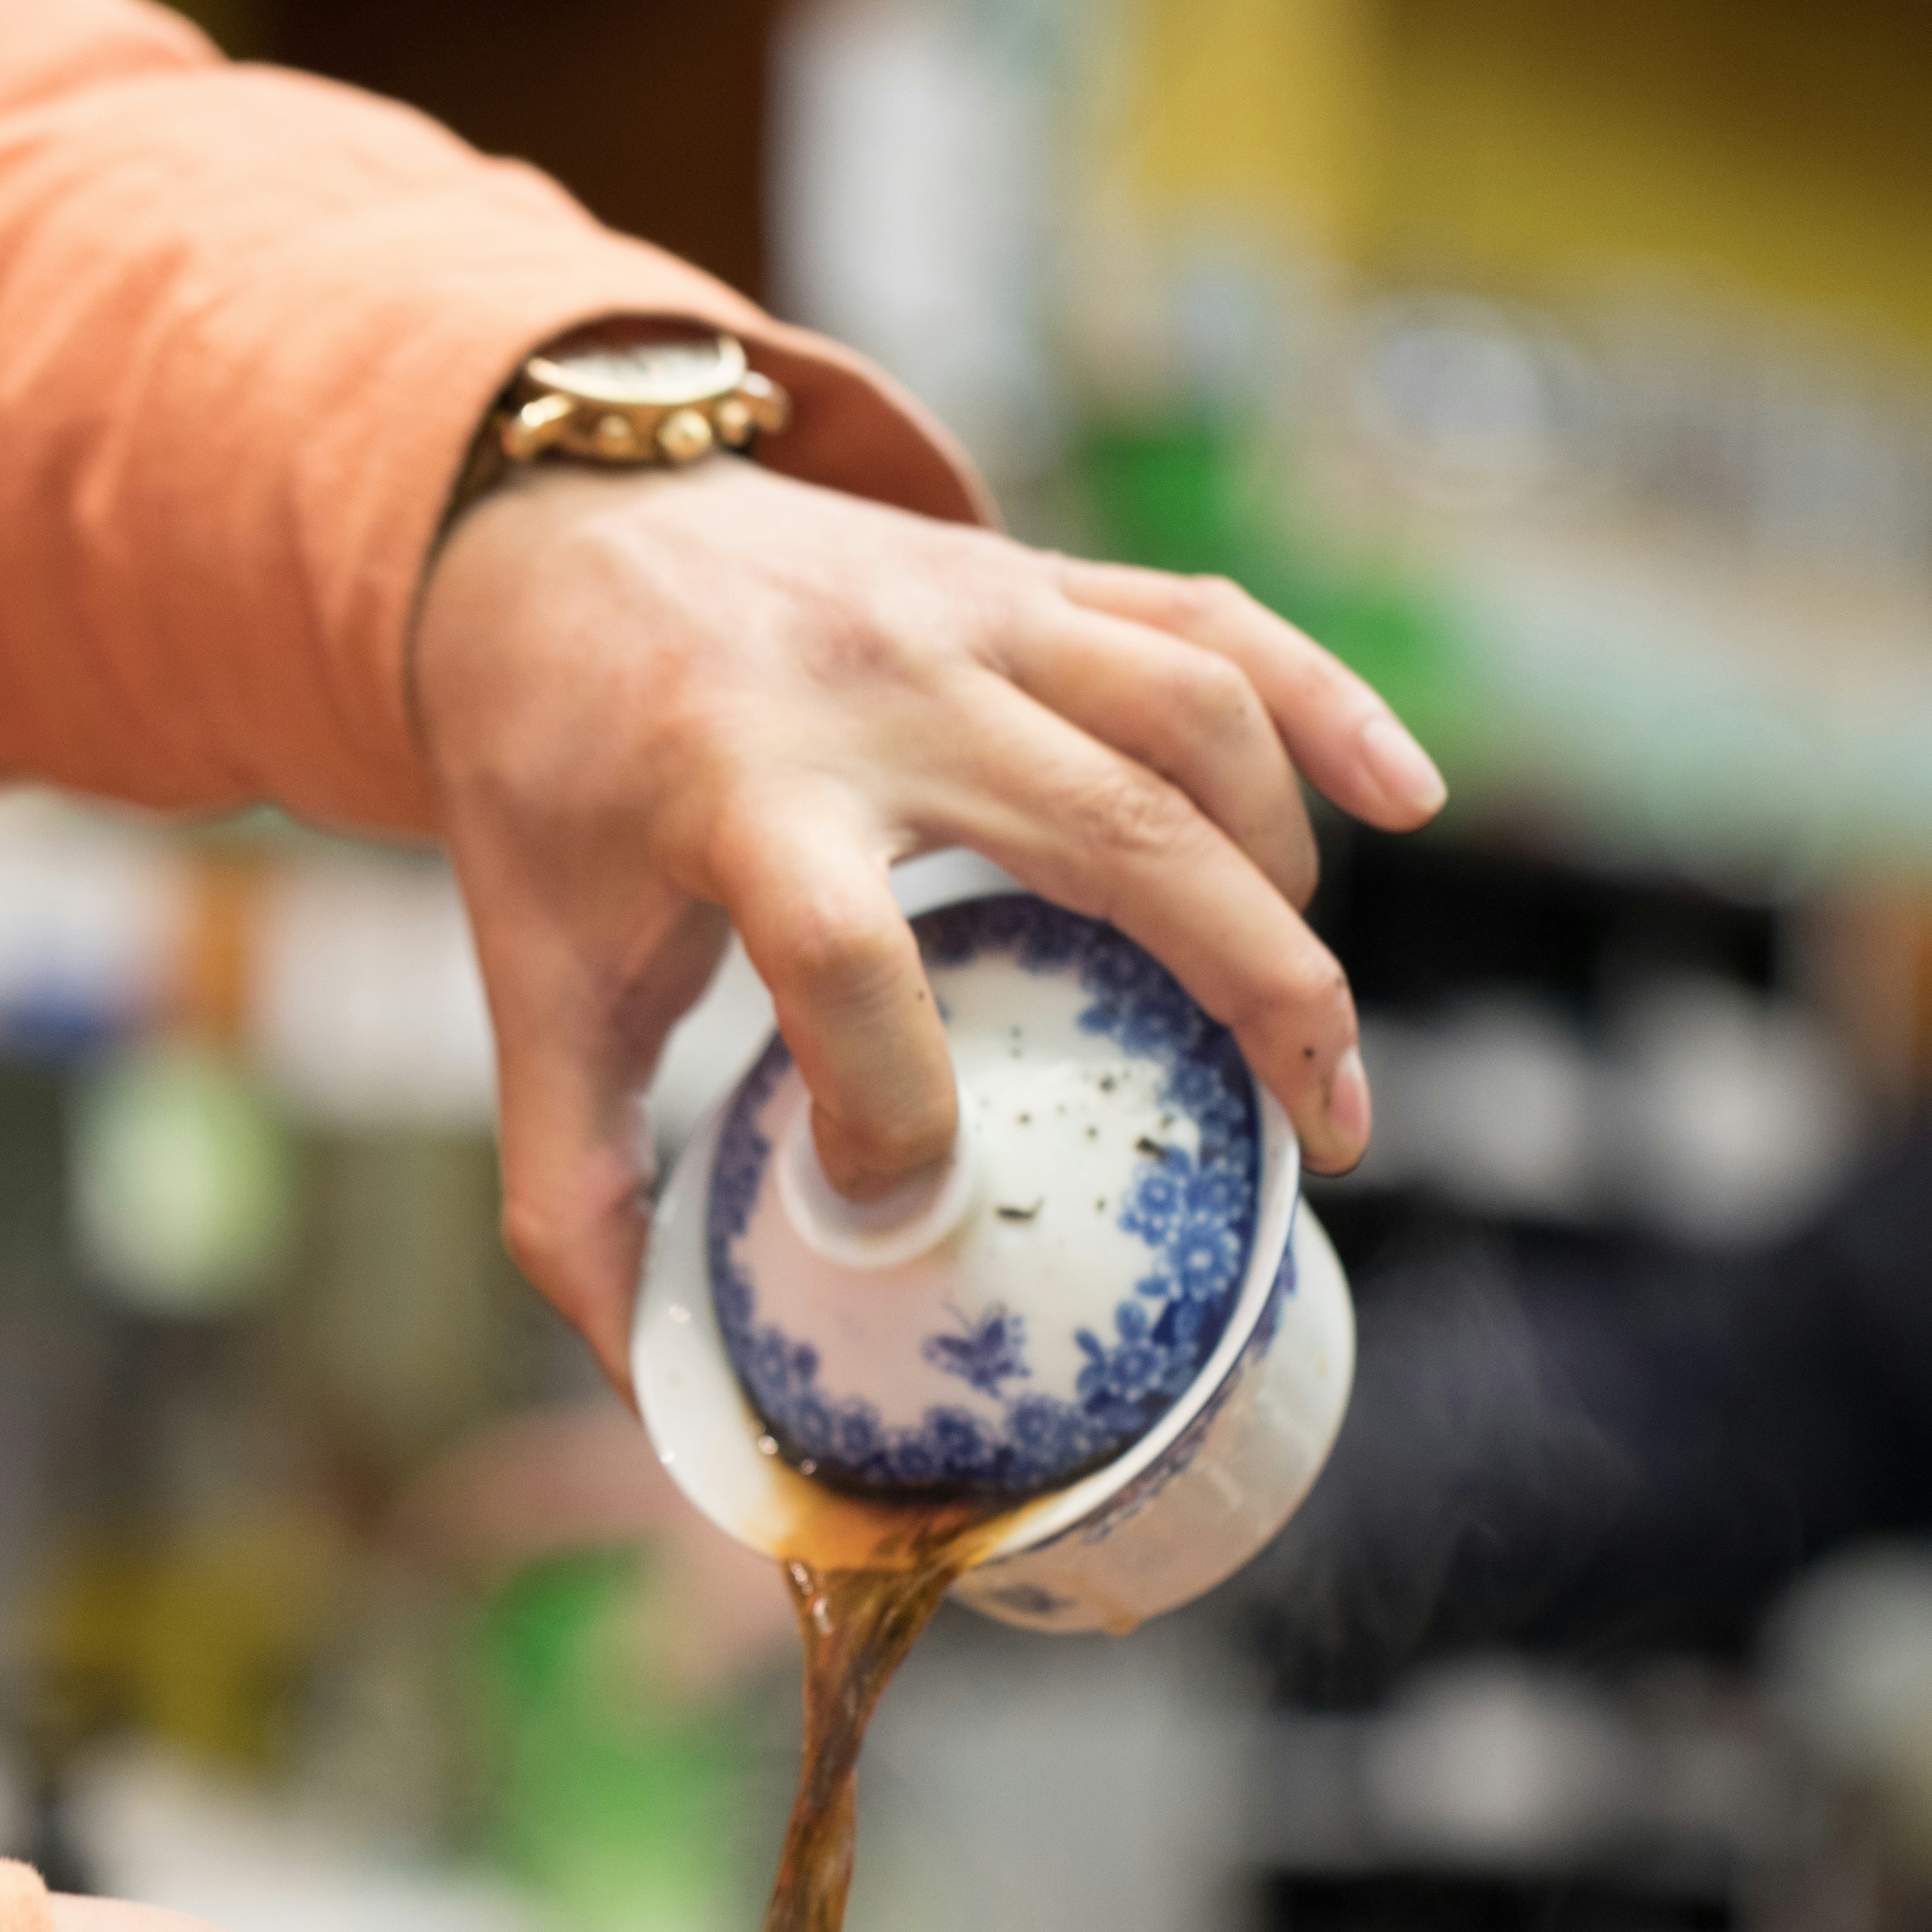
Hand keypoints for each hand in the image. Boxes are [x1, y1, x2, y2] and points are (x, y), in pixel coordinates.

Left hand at [414, 457, 1445, 1374]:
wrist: (547, 539)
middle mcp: (873, 688)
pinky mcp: (1027, 578)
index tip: (903, 1199)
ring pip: (1193, 724)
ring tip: (1309, 1023)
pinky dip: (1326, 703)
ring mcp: (969, 613)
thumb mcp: (525, 982)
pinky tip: (1406, 801)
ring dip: (1284, 878)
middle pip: (1115, 835)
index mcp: (732, 791)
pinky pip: (1213, 620)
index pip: (844, 959)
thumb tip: (662, 1393)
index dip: (893, 1105)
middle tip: (1322, 1138)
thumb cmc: (551, 787)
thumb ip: (572, 1191)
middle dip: (1255, 994)